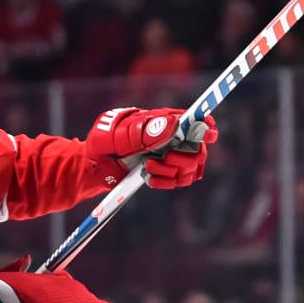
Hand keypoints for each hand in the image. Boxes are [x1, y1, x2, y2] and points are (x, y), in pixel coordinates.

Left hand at [84, 107, 217, 190]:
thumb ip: (145, 130)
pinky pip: (180, 181)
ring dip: (170, 172)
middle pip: (198, 151)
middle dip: (182, 159)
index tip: (208, 134)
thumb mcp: (119, 133)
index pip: (197, 120)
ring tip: (147, 166)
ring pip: (190, 170)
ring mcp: (173, 156)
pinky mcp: (168, 173)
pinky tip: (149, 178)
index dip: (207, 127)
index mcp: (167, 120)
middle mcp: (175, 138)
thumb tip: (174, 125)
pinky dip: (165, 182)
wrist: (95, 163)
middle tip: (163, 157)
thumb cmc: (107, 141)